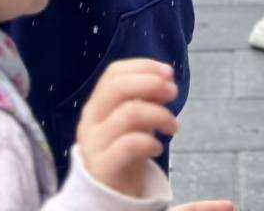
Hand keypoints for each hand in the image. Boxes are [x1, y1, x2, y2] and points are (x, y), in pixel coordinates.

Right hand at [75, 59, 177, 200]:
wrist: (108, 197)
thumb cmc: (124, 153)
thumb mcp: (132, 122)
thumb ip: (143, 99)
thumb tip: (166, 77)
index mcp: (96, 106)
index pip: (114, 73)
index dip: (143, 66)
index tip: (169, 72)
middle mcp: (90, 121)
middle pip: (117, 87)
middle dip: (151, 83)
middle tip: (173, 93)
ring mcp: (94, 144)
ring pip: (128, 113)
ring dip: (159, 114)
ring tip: (173, 126)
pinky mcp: (103, 167)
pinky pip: (129, 144)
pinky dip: (150, 141)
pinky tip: (158, 147)